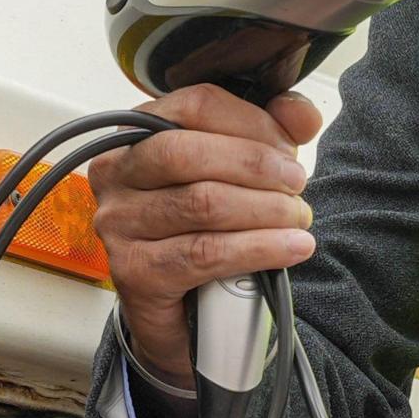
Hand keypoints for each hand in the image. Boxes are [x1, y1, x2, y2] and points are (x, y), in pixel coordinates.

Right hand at [89, 84, 323, 392]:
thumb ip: (272, 132)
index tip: (288, 148)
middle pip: (188, 153)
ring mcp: (118, 223)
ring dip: (264, 210)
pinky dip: (258, 248)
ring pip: (201, 204)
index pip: (193, 105)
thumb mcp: (241, 172)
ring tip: (298, 218)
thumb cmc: (205, 229)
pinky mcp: (134, 271)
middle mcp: (116, 174)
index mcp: (137, 133)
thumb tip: (301, 115)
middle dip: (256, 166)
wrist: (183, 312)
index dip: (250, 122)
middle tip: (296, 185)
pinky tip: (291, 248)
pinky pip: (204, 254)